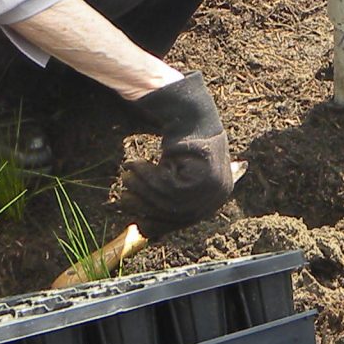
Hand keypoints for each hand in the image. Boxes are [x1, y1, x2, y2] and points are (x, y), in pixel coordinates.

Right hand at [120, 73, 235, 225]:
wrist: (186, 110)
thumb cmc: (179, 141)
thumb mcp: (176, 174)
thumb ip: (171, 199)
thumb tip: (146, 233)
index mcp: (216, 197)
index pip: (183, 221)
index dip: (157, 223)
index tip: (136, 222)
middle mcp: (220, 193)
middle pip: (175, 213)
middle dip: (144, 205)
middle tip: (123, 197)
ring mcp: (216, 182)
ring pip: (169, 199)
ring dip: (142, 186)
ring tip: (127, 172)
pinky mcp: (205, 172)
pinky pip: (167, 185)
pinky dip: (146, 174)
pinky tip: (135, 163)